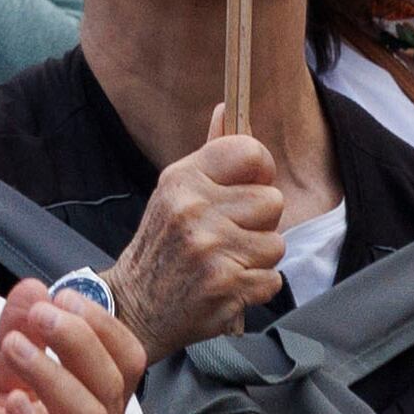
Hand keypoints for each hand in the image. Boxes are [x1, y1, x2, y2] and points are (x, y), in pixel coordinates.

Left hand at [0, 282, 143, 413]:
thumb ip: (14, 347)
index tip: (61, 295)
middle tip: (39, 314)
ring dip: (52, 374)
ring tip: (12, 347)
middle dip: (80, 338)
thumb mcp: (0, 397)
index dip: (101, 323)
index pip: (125, 360)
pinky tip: (13, 404)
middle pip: (114, 382)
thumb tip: (33, 286)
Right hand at [106, 112, 288, 357]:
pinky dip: (255, 287)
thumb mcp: (175, 193)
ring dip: (258, 258)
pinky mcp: (226, 286)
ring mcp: (210, 249)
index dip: (259, 171)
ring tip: (226, 262)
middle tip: (229, 236)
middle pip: (272, 200)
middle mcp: (193, 209)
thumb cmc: (163, 247)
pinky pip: (273, 279)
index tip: (247, 188)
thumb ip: (209, 156)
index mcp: (182, 180)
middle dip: (260, 222)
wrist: (137, 305)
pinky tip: (227, 285)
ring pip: (276, 243)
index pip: (249, 152)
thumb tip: (226, 108)